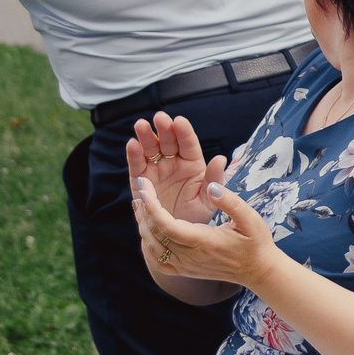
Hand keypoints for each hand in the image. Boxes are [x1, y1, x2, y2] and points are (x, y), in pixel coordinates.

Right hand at [124, 110, 230, 226]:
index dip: (184, 132)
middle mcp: (173, 163)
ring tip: (141, 125)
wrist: (177, 236)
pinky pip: (136, 166)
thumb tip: (221, 158)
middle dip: (163, 129)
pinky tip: (132, 144)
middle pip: (168, 142)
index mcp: (193, 164)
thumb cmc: (197, 217)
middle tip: (159, 118)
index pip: (188, 144)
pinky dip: (133, 155)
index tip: (180, 121)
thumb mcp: (209, 199)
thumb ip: (214, 179)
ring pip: (150, 150)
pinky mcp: (140, 181)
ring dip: (145, 137)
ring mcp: (156, 170)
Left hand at [133, 171, 278, 289]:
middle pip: (156, 235)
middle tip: (141, 188)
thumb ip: (230, 202)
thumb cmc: (256, 242)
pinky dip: (147, 247)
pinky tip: (146, 233)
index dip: (152, 208)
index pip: (168, 226)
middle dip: (144, 211)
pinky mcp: (185, 271)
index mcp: (204, 242)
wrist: (258, 270)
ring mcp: (186, 266)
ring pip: (154, 247)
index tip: (145, 188)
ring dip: (143, 225)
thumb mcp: (250, 218)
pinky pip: (158, 263)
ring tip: (140, 204)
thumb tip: (211, 188)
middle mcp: (191, 257)